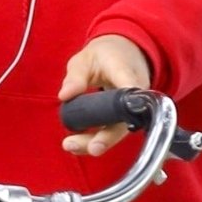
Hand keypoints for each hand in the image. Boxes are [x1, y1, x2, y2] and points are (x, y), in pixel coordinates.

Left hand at [58, 34, 151, 156]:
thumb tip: (65, 96)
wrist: (122, 53)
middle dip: (106, 137)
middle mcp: (136, 93)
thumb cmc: (104, 55)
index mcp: (126, 72)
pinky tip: (77, 145)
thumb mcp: (85, 59)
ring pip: (119, 130)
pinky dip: (96, 140)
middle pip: (125, 120)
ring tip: (71, 146)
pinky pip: (114, 131)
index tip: (114, 121)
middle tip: (89, 148)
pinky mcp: (126, 116)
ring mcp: (134, 107)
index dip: (123, 108)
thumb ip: (76, 76)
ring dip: (98, 142)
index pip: (128, 91)